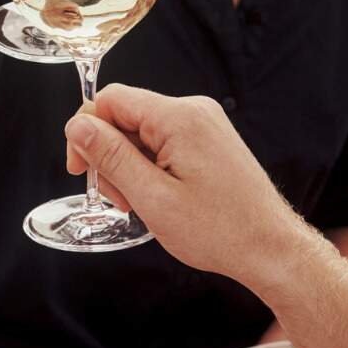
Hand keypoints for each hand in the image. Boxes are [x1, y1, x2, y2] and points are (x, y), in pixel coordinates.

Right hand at [64, 85, 298, 289]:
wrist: (269, 247)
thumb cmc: (220, 230)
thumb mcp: (152, 197)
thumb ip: (111, 157)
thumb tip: (78, 125)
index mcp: (179, 118)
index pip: (111, 99)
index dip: (86, 132)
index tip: (80, 170)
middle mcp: (193, 111)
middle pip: (126, 116)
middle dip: (110, 156)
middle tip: (120, 199)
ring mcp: (204, 124)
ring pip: (142, 132)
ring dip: (129, 166)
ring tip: (142, 204)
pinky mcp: (208, 140)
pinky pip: (163, 142)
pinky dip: (150, 168)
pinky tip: (157, 197)